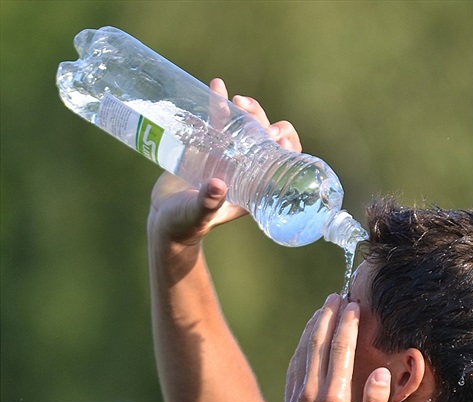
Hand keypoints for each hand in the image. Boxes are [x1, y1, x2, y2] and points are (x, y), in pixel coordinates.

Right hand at [148, 80, 301, 245]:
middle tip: (251, 114)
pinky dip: (219, 103)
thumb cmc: (185, 224)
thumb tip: (217, 185)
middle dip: (265, 123)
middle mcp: (246, 171)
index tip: (280, 137)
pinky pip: (219, 121)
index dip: (287, 150)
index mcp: (255, 189)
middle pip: (267, 141)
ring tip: (236, 100)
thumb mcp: (197, 214)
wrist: (163, 219)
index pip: (282, 167)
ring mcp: (228, 157)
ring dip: (247, 110)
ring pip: (246, 127)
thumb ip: (207, 203)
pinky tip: (216, 85)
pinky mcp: (208, 146)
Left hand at [282, 295, 390, 401]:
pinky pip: (294, 366)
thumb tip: (382, 372)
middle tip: (337, 296)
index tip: (355, 306)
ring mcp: (297, 396)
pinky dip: (301, 347)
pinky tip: (306, 339)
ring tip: (323, 309)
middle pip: (319, 343)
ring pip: (303, 352)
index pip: (341, 350)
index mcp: (334, 398)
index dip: (348, 325)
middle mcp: (312, 392)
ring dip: (313, 327)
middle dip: (329, 316)